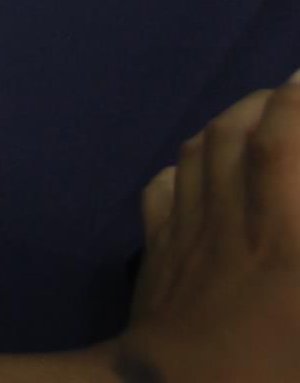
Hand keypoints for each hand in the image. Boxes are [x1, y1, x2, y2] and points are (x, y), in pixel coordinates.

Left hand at [120, 76, 299, 380]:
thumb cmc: (273, 370)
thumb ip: (297, 239)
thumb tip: (289, 224)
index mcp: (283, 238)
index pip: (281, 145)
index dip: (296, 104)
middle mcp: (231, 221)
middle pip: (235, 136)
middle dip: (265, 102)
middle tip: (292, 88)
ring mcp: (186, 234)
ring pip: (196, 153)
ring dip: (225, 122)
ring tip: (254, 111)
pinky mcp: (157, 255)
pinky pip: (163, 190)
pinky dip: (182, 166)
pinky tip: (194, 163)